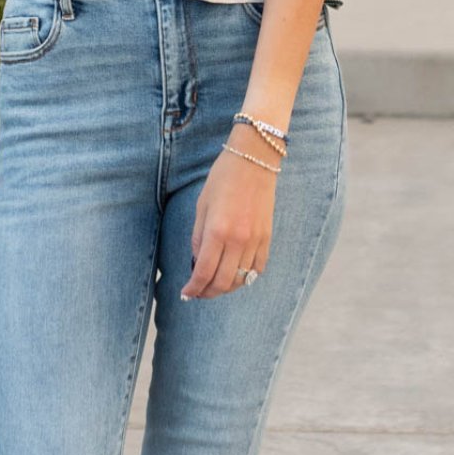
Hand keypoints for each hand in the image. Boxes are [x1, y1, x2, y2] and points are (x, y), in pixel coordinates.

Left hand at [180, 129, 280, 299]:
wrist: (254, 160)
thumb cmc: (222, 179)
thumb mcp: (201, 206)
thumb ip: (198, 238)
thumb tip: (197, 263)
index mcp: (217, 231)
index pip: (203, 272)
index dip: (193, 289)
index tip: (186, 293)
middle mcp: (238, 240)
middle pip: (222, 282)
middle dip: (207, 293)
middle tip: (198, 293)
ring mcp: (255, 240)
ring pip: (241, 280)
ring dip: (225, 287)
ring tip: (214, 284)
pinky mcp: (267, 238)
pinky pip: (257, 269)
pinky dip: (245, 277)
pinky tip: (235, 274)